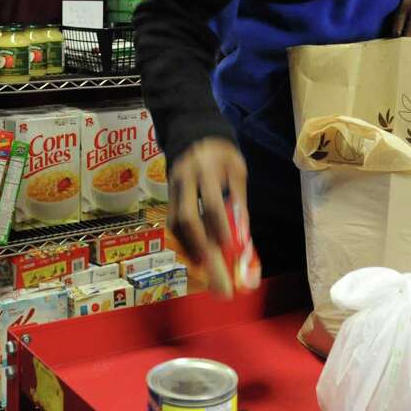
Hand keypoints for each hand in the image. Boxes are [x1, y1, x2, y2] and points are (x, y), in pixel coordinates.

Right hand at [167, 136, 247, 297]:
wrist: (193, 134)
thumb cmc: (222, 155)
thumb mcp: (237, 171)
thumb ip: (238, 201)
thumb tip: (242, 239)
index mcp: (207, 170)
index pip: (211, 203)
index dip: (220, 228)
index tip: (231, 250)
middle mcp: (185, 180)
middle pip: (187, 218)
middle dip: (202, 250)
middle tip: (217, 276)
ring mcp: (173, 189)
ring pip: (175, 224)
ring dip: (191, 250)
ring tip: (207, 273)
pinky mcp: (168, 196)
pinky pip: (172, 223)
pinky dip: (185, 243)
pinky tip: (197, 258)